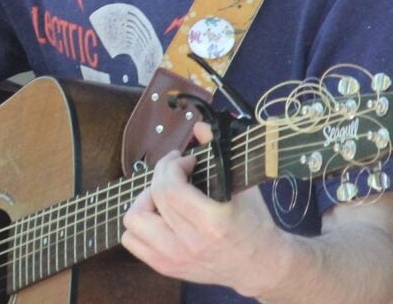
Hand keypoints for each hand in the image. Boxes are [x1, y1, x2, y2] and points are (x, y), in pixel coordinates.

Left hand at [118, 125, 290, 296]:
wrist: (260, 264)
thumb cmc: (254, 222)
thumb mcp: (242, 185)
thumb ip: (219, 152)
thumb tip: (199, 125)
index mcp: (211, 222)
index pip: (171, 187)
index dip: (173, 165)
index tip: (186, 160)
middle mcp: (189, 242)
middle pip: (153, 197)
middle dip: (161, 174)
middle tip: (176, 170)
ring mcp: (174, 258)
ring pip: (133, 221)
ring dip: (144, 201)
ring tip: (163, 195)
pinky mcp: (166, 267)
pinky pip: (131, 241)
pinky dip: (139, 224)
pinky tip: (158, 216)